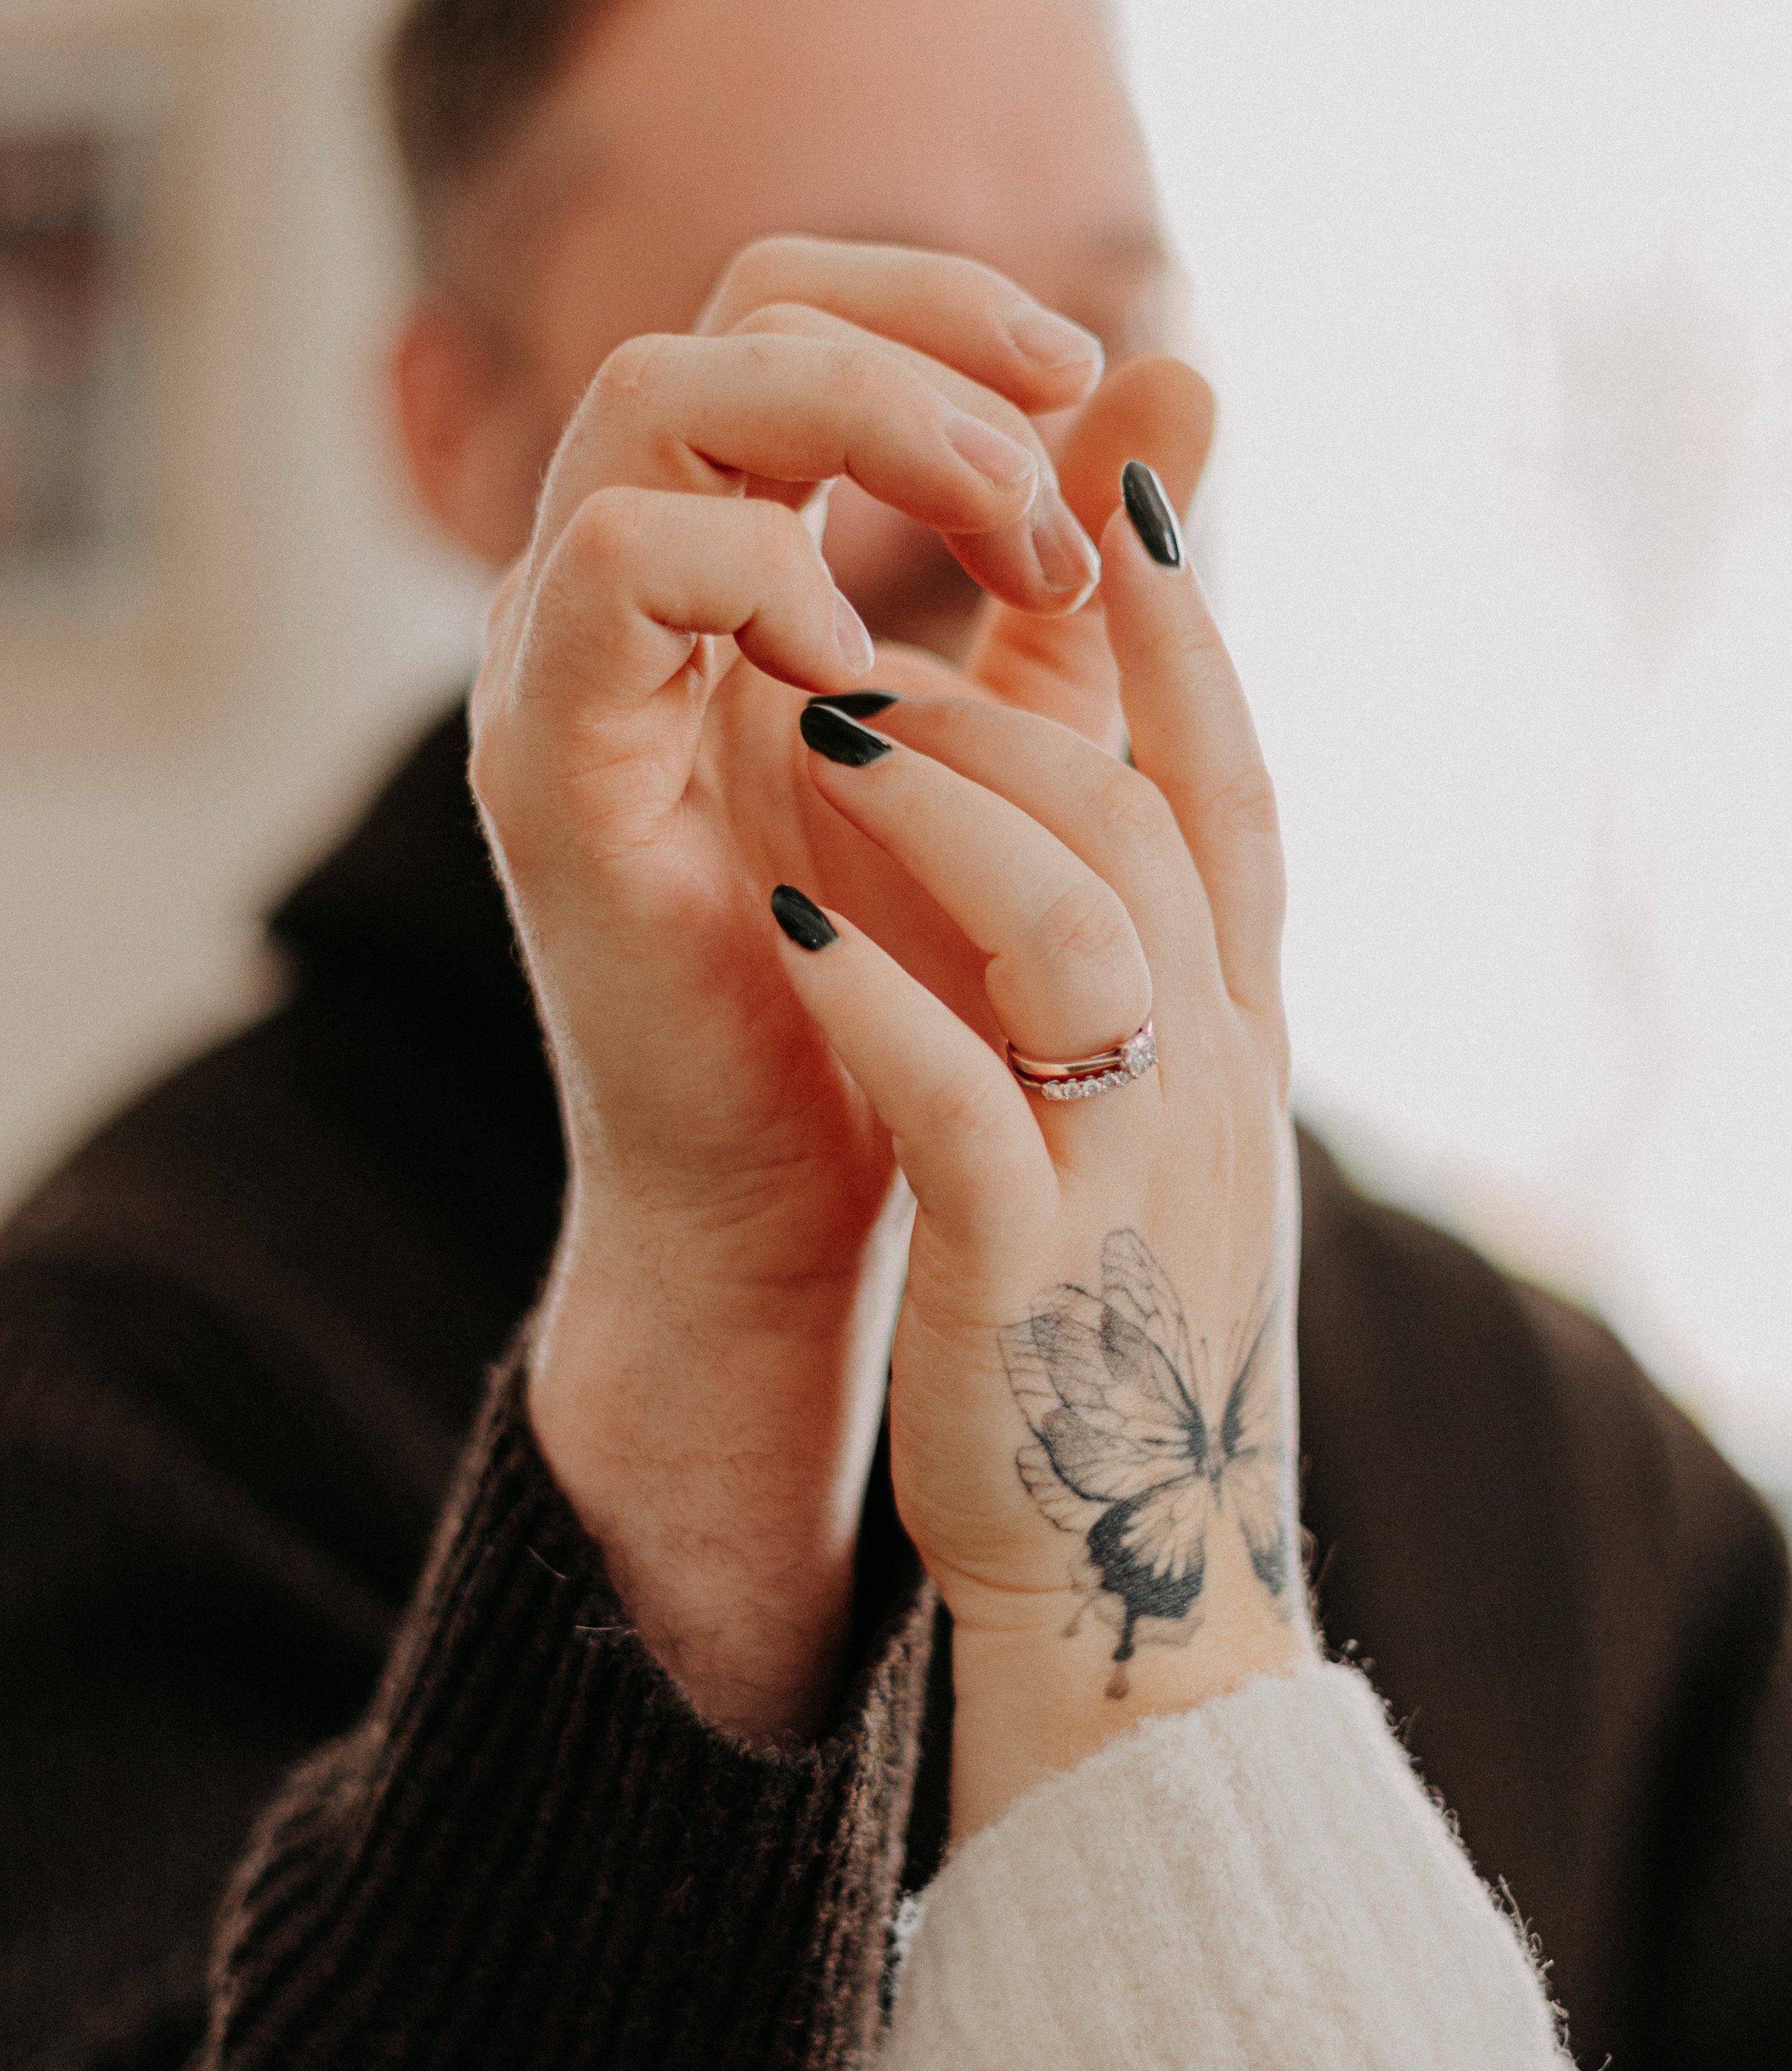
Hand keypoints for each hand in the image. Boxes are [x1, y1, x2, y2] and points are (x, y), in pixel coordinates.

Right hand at [470, 235, 1206, 1737]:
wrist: (804, 1199)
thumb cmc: (899, 982)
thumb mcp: (1019, 732)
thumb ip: (1070, 558)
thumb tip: (1185, 368)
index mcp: (723, 560)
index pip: (789, 310)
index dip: (939, 302)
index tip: (1087, 377)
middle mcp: (620, 587)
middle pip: (728, 318)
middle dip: (922, 358)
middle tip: (1051, 499)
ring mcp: (563, 669)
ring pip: (657, 402)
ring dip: (859, 437)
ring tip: (1003, 558)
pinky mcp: (548, 773)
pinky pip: (615, 571)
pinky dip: (756, 575)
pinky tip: (869, 676)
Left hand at [769, 466, 1315, 1830]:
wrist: (1133, 1590)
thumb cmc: (1111, 1321)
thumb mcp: (1147, 1116)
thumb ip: (1130, 943)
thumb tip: (1084, 779)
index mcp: (1240, 1035)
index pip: (1236, 790)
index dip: (1186, 629)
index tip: (1110, 480)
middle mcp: (1213, 1084)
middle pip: (1150, 825)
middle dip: (1019, 702)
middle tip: (869, 630)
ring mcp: (1133, 1179)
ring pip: (1081, 934)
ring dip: (950, 815)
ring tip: (819, 733)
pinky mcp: (1033, 1285)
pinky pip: (968, 1110)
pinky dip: (879, 999)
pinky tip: (782, 918)